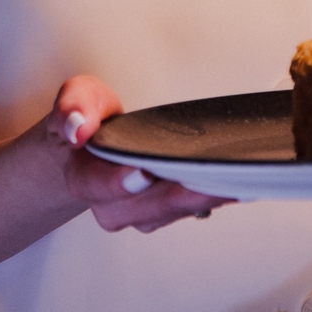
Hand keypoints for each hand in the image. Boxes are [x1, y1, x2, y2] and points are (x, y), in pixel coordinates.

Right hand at [51, 77, 235, 234]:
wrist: (95, 143)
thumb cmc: (91, 120)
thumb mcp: (79, 98)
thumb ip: (74, 106)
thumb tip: (78, 127)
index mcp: (83, 178)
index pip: (97, 185)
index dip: (118, 182)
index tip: (142, 172)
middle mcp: (112, 205)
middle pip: (146, 208)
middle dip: (179, 195)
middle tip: (210, 177)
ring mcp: (141, 213)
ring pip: (174, 213)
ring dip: (204, 197)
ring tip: (234, 178)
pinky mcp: (167, 211)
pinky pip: (192, 209)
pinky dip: (215, 195)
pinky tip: (237, 181)